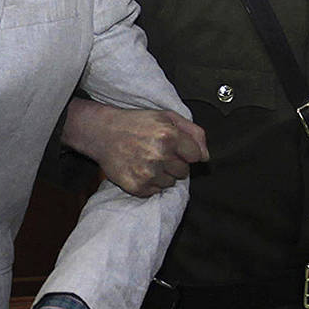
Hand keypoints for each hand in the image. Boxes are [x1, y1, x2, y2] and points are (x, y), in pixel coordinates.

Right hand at [62, 99, 207, 196]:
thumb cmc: (136, 123)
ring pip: (170, 183)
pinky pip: (155, 191)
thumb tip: (206, 157)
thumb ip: (193, 133)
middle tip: (156, 152)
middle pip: (183, 172)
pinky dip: (149, 183)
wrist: (102, 132)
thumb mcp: (166, 117)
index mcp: (169, 136)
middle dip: (173, 163)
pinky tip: (138, 168)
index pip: (196, 156)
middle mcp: (160, 155)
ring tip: (145, 160)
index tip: (173, 146)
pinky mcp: (137, 186)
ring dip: (161, 174)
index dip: (185, 151)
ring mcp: (148, 173)